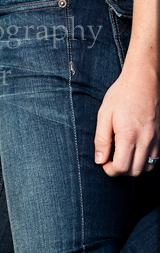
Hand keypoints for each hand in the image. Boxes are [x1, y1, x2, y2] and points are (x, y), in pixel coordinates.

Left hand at [94, 62, 158, 176]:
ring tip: (121, 156)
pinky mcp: (159, 137)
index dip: (110, 170)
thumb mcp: (104, 114)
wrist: (142, 81)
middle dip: (120, 171)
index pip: (122, 167)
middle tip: (110, 160)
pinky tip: (134, 153)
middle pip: (134, 171)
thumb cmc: (120, 95)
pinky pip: (155, 160)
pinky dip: (144, 163)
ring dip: (132, 168)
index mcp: (128, 134)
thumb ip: (101, 139)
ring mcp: (154, 139)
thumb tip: (99, 160)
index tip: (103, 162)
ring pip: (146, 168)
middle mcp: (144, 140)